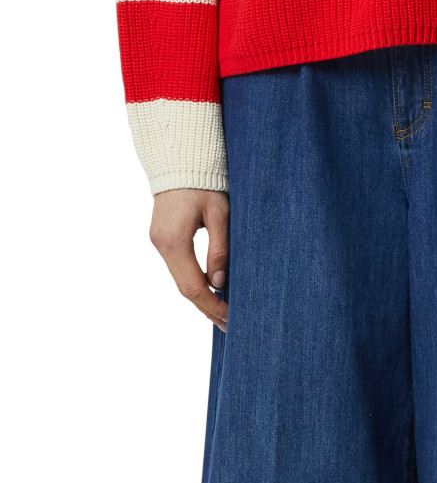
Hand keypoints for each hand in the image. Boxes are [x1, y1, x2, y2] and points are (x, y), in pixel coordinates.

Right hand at [149, 188, 229, 332]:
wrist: (180, 157)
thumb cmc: (204, 181)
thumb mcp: (219, 212)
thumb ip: (219, 248)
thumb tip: (220, 284)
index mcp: (174, 241)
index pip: (193, 287)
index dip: (212, 306)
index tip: (231, 319)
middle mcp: (161, 245)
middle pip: (184, 288)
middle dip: (207, 307)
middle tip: (230, 325)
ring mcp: (159, 241)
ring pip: (180, 278)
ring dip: (201, 296)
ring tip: (223, 312)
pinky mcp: (162, 236)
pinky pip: (178, 266)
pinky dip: (193, 281)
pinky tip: (210, 289)